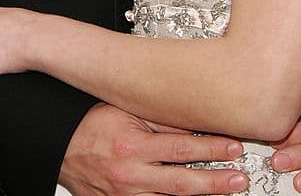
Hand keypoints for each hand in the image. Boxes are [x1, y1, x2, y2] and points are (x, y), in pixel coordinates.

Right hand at [60, 103, 248, 195]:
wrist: (61, 148)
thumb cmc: (93, 126)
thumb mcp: (125, 112)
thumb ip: (158, 119)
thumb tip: (192, 119)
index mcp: (132, 147)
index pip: (181, 148)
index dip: (210, 148)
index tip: (233, 146)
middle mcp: (131, 175)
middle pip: (182, 182)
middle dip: (215, 181)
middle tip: (239, 178)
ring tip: (225, 192)